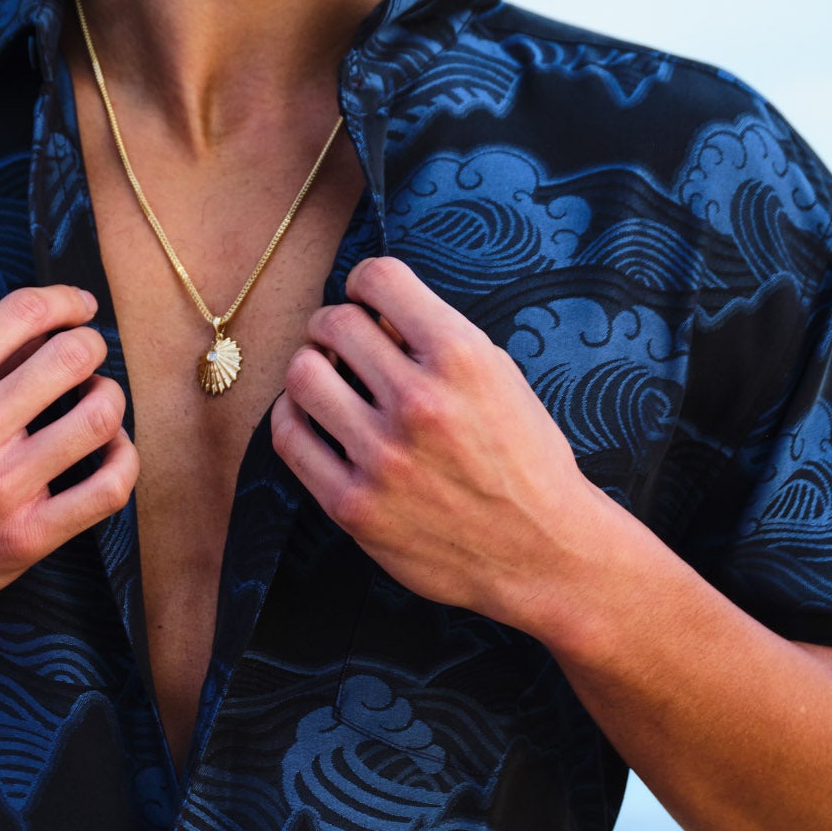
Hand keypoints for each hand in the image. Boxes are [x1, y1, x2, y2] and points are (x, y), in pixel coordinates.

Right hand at [0, 285, 137, 645]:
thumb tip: (41, 331)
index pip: (26, 312)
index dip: (67, 300)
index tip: (80, 307)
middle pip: (74, 356)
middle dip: (91, 347)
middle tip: (87, 358)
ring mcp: (2, 486)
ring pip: (100, 416)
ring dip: (109, 399)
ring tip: (96, 402)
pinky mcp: (24, 538)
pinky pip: (108, 489)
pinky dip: (123, 460)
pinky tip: (111, 452)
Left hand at [269, 255, 612, 634]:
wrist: (541, 553)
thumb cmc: (524, 460)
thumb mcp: (500, 379)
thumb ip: (437, 341)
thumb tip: (371, 313)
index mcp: (462, 358)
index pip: (379, 278)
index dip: (365, 282)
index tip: (366, 300)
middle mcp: (419, 402)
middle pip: (332, 323)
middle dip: (335, 325)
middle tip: (344, 344)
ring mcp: (383, 457)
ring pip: (302, 375)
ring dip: (311, 369)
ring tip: (328, 381)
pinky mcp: (354, 505)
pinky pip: (289, 438)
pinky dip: (292, 416)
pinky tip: (310, 417)